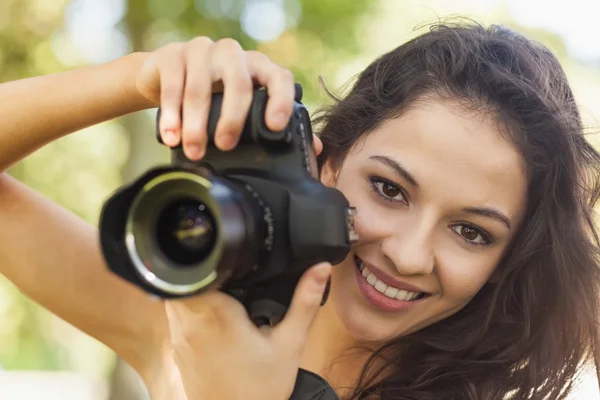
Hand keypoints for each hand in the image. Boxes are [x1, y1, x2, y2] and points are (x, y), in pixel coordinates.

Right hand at [134, 37, 322, 159]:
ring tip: (193, 150)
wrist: (166, 77)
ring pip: (201, 87)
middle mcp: (233, 54)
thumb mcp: (245, 110)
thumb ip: (276, 124)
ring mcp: (202, 51)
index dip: (280, 100)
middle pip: (238, 83)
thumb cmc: (214, 97)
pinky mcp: (172, 55)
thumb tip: (316, 149)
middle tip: (224, 146)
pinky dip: (172, 115)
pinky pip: (173, 85)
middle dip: (232, 118)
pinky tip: (171, 136)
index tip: (275, 126)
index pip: (278, 77)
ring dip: (196, 123)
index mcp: (257, 67)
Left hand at [164, 262, 331, 399]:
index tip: (229, 255)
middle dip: (205, 271)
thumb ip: (305, 301)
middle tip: (231, 271)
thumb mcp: (290, 343)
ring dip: (196, 288)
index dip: (211, 257)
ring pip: (177, 296)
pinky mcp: (177, 350)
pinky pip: (177, 316)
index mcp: (216, 314)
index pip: (199, 270)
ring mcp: (179, 337)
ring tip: (224, 288)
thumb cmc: (261, 388)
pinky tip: (215, 314)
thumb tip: (320, 268)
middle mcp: (189, 322)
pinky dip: (192, 308)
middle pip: (185, 279)